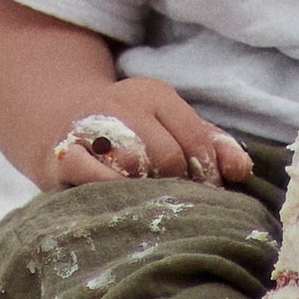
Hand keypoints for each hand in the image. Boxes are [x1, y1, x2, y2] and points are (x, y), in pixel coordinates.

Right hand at [48, 79, 251, 190]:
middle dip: (176, 186)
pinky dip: (110, 191)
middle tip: (174, 202)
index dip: (206, 174)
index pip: (196, 139)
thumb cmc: (129, 132)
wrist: (55, 118)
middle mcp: (125, 104)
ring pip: (133, 165)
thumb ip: (210, 145)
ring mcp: (92, 127)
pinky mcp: (63, 154)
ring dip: (145, 191)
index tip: (204, 195)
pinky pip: (93, 176)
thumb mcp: (170, 126)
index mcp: (157, 95)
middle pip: (168, 156)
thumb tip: (242, 171)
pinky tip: (117, 201)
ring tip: (147, 202)